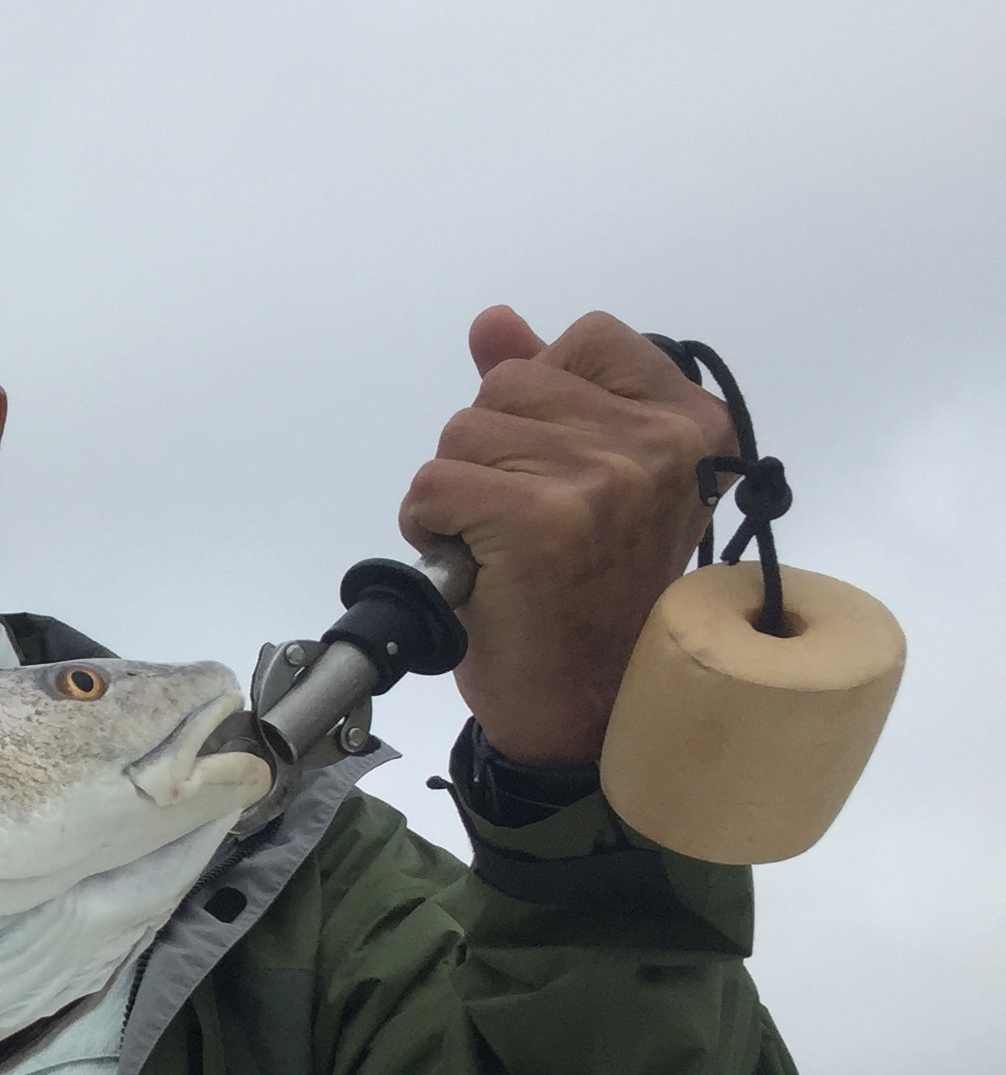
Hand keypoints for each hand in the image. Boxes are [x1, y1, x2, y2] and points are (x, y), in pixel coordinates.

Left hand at [400, 307, 736, 764]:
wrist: (588, 705)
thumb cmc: (588, 596)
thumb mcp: (589, 479)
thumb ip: (550, 391)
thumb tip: (493, 323)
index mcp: (693, 422)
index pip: (586, 339)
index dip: (539, 398)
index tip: (551, 464)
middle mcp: (661, 442)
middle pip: (509, 384)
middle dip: (488, 451)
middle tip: (520, 521)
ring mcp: (606, 477)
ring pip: (464, 431)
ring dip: (457, 491)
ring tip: (500, 546)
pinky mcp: (543, 520)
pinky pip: (435, 483)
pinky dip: (428, 524)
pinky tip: (471, 565)